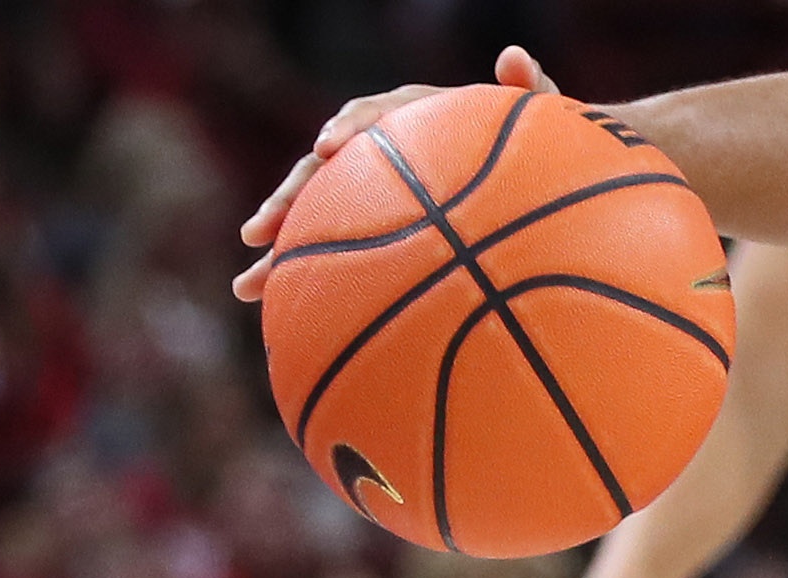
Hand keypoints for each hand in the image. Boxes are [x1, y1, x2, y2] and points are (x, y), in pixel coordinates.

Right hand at [237, 46, 559, 298]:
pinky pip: (333, 252)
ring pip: (315, 218)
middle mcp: (379, 154)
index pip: (370, 115)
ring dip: (280, 252)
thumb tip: (515, 56)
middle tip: (259, 233)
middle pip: (321, 174)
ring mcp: (371, 194)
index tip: (327, 147)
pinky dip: (307, 279)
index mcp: (411, 119)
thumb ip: (532, 89)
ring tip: (247, 287)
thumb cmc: (536, 152)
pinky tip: (277, 312)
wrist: (535, 185)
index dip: (346, 128)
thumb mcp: (540, 120)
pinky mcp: (371, 229)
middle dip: (286, 201)